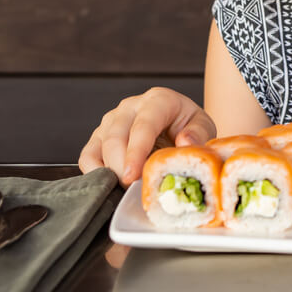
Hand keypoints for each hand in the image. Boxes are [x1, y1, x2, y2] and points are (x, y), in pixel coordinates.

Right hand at [78, 87, 215, 185]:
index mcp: (158, 100)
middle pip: (116, 139)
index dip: (136, 151)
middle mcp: (130, 106)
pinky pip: (88, 156)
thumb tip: (185, 144)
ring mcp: (111, 120)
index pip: (143, 125)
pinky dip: (95, 173)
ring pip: (100, 148)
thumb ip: (197, 134)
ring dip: (111, 173)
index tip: (134, 175)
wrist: (178, 125)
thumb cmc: (188, 126)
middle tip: (134, 191)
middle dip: (123, 169)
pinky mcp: (99, 136)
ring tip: (128, 190)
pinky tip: (111, 185)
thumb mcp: (203, 126)